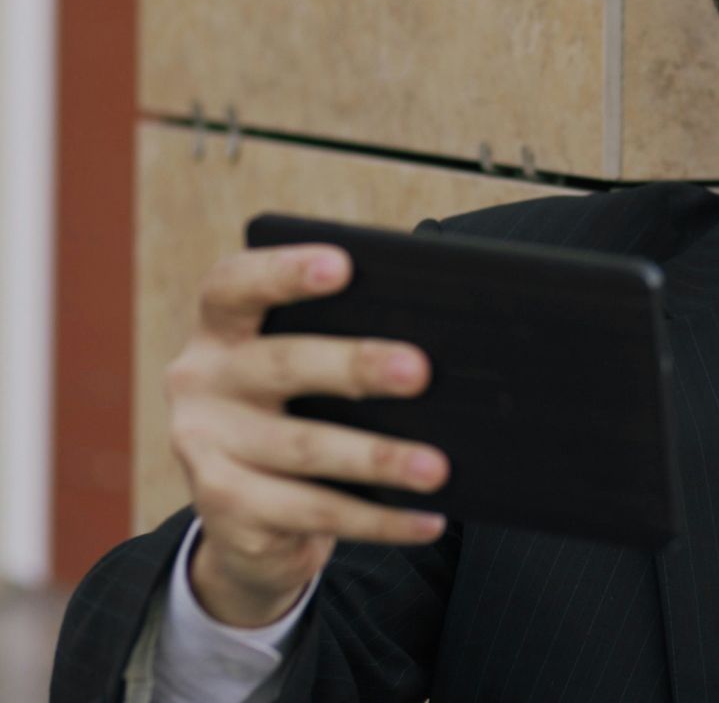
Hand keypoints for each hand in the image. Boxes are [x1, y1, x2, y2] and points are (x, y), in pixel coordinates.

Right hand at [164, 244, 449, 627]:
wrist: (249, 522)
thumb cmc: (301, 417)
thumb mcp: (310, 378)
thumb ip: (348, 343)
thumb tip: (447, 346)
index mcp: (222, 332)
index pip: (234, 286)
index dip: (284, 271)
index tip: (343, 264)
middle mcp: (201, 382)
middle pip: (282, 364)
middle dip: (356, 365)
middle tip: (421, 371)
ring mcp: (204, 448)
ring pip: (303, 448)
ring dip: (379, 458)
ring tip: (438, 467)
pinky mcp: (224, 510)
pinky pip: (314, 513)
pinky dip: (379, 520)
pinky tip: (427, 520)